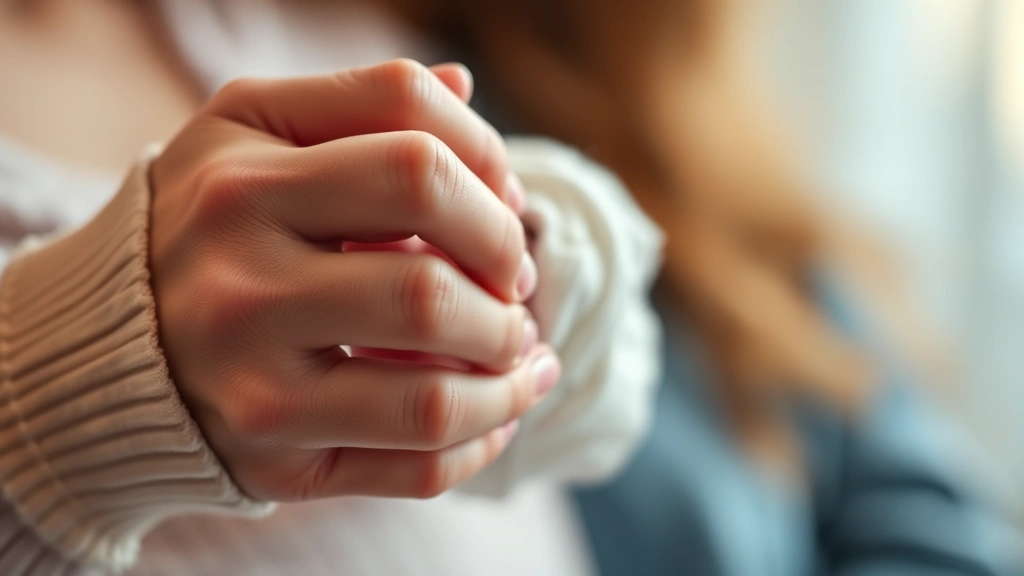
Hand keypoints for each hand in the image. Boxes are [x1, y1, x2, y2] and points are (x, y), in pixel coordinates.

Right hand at [149, 60, 557, 500]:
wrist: (107, 342)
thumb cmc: (210, 224)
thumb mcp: (252, 131)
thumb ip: (358, 101)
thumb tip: (466, 86)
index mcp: (240, 178)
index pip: (414, 144)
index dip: (491, 166)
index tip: (504, 199)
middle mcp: (236, 282)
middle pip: (429, 285)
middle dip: (506, 281)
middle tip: (515, 285)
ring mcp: (250, 383)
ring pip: (431, 397)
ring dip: (509, 375)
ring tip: (521, 352)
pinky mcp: (272, 457)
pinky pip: (412, 467)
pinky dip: (483, 440)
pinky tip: (501, 411)